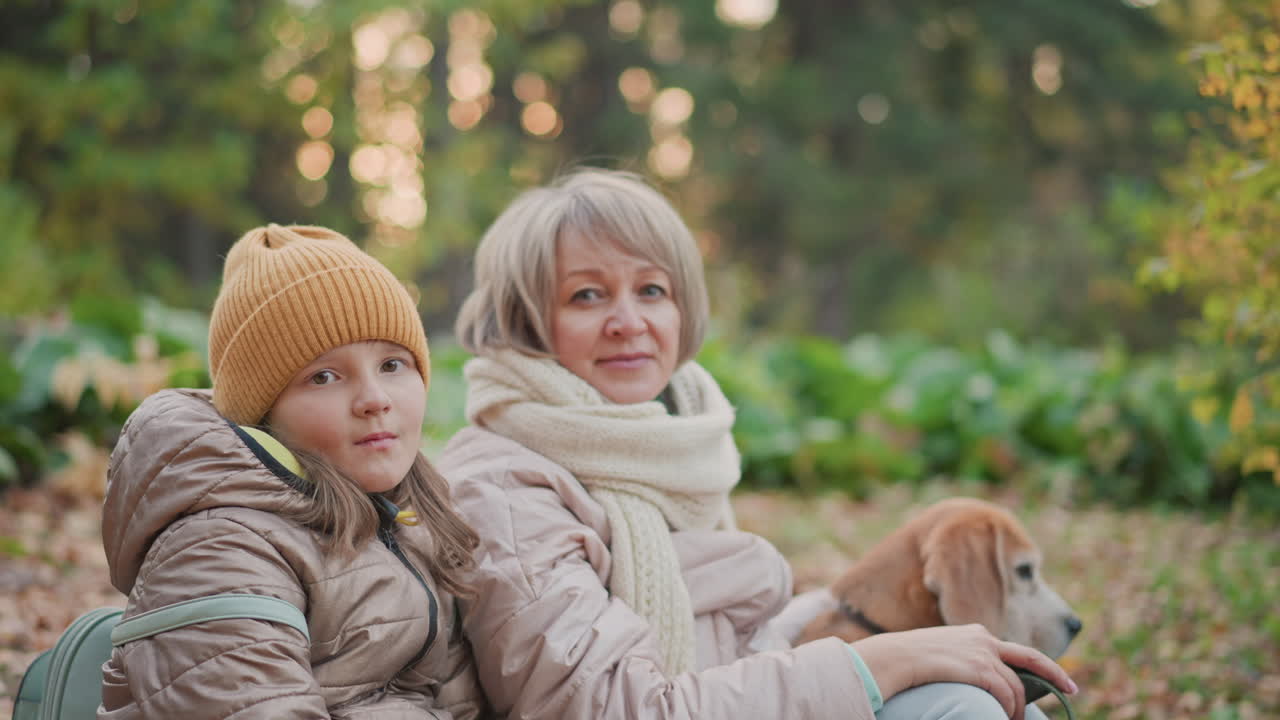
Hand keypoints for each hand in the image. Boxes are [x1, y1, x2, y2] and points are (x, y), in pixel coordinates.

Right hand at [851, 624, 1077, 719]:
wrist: (888, 660)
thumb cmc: (906, 663)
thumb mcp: (940, 657)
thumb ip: (963, 663)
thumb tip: (980, 683)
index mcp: (975, 634)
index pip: (1017, 651)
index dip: (1042, 666)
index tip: (1059, 679)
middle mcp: (982, 638)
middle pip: (1031, 659)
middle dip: (1056, 676)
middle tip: (1072, 691)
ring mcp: (981, 652)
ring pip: (1016, 685)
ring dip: (1018, 708)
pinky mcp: (977, 667)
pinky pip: (1005, 692)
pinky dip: (1008, 708)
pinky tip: (1003, 717)